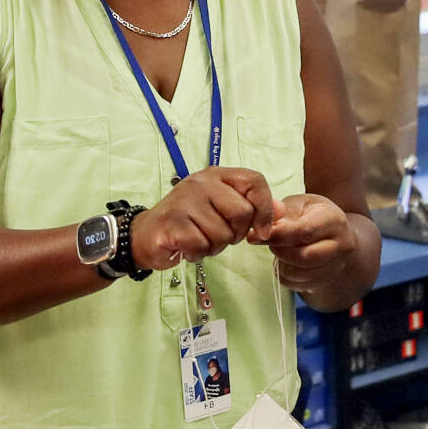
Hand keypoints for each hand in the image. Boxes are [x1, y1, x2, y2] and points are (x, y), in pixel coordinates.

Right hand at [131, 167, 275, 269]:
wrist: (145, 235)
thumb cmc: (189, 222)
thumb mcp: (222, 210)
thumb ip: (252, 208)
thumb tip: (282, 210)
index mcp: (217, 176)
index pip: (255, 181)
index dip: (265, 208)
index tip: (262, 231)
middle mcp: (201, 183)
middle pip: (242, 212)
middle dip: (236, 233)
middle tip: (219, 235)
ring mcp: (185, 201)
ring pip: (223, 233)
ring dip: (215, 246)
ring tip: (199, 239)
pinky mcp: (173, 223)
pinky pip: (202, 245)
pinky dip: (199, 253)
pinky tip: (187, 247)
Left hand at [254, 194, 355, 291]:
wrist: (332, 233)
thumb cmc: (311, 215)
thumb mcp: (298, 204)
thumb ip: (280, 212)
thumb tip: (263, 223)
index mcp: (334, 221)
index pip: (304, 232)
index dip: (276, 235)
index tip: (254, 236)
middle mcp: (341, 246)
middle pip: (305, 258)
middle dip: (280, 251)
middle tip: (269, 242)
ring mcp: (335, 266)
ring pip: (300, 274)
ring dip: (281, 263)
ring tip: (278, 249)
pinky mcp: (324, 281)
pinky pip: (297, 285)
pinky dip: (284, 274)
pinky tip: (284, 261)